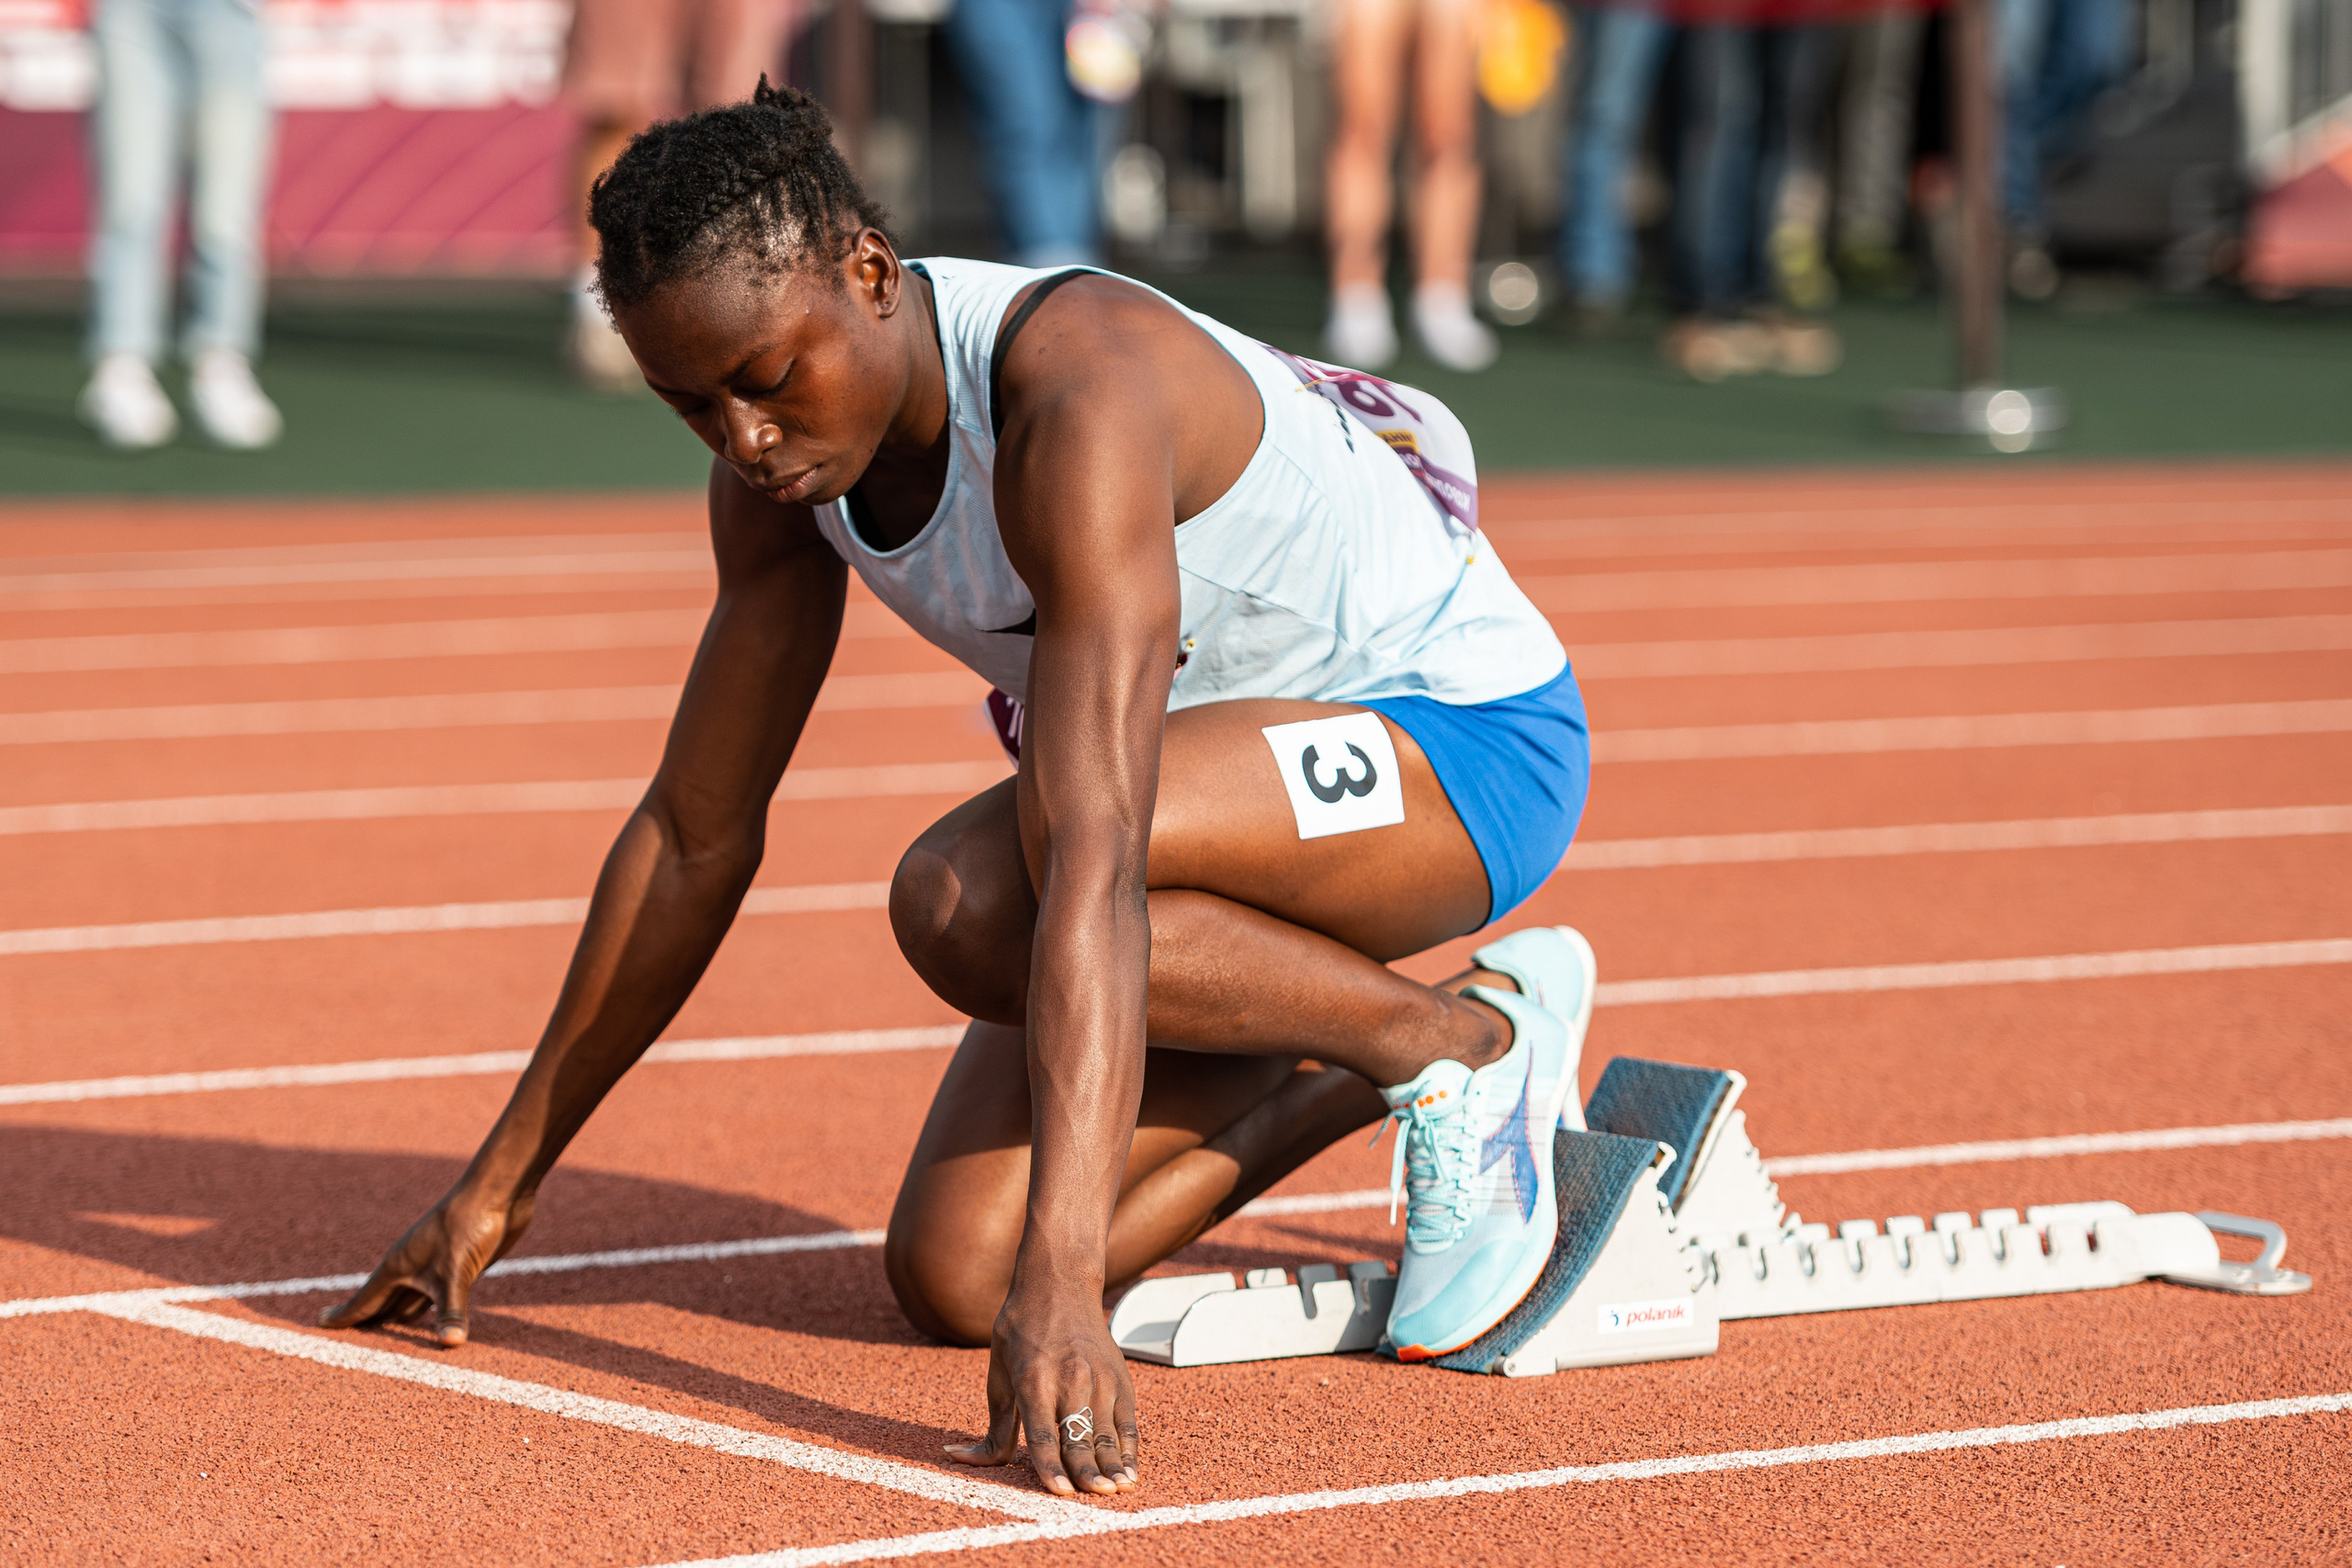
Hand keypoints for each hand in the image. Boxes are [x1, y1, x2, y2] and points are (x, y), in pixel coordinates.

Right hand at [317, 1185, 534, 1346]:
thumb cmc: (469, 1225)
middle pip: (382, 1303)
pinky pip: (436, 1298)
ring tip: (382, 1342)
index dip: (343, 1315)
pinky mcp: (458, 1267)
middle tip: (347, 1347)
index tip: (318, 1325)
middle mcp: (412, 1268)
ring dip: (396, 1321)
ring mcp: (435, 1266)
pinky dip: (428, 1314)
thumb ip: (451, 1310)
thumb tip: (450, 1343)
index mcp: (398, 1266)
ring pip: (408, 1301)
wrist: (499, 1192)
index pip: (364, 1299)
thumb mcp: (457, 1272)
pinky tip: (429, 1322)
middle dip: (366, 1324)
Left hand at [945, 1275, 1138, 1495]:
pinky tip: (1129, 1473)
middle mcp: (1070, 1378)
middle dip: (1085, 1471)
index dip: (1050, 1466)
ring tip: (1116, 1491)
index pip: (1041, 1432)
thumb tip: (961, 1459)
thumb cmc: (1021, 1331)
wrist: (1061, 1284)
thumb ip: (994, 1425)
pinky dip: (1129, 1450)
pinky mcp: (1121, 1379)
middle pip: (1078, 1436)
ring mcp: (1100, 1378)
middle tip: (1093, 1499)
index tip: (1059, 1493)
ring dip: (1112, 1466)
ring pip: (1107, 1432)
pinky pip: (1127, 1422)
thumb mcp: (999, 1373)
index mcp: (1034, 1378)